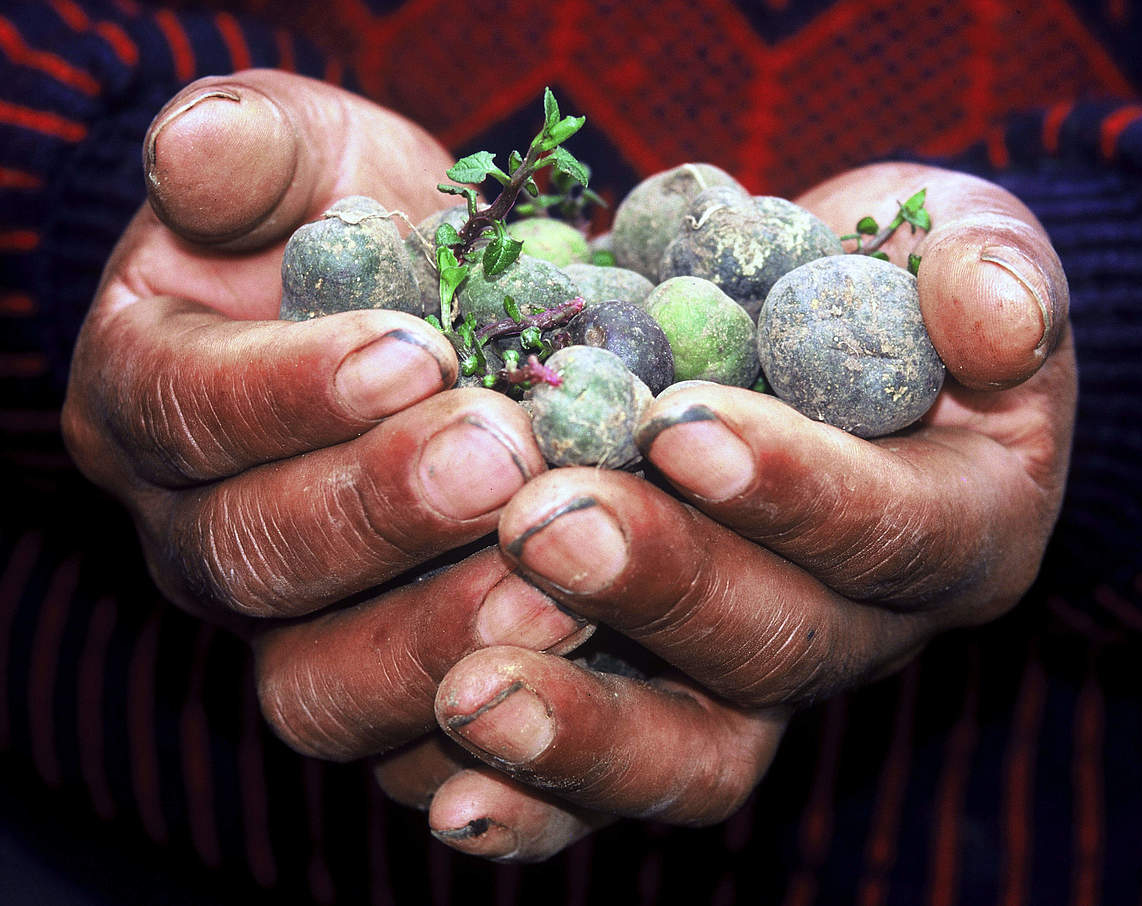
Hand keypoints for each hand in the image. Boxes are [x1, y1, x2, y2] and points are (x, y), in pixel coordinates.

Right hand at [59, 70, 604, 857]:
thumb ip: (252, 151)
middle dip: (379, 512)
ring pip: (322, 683)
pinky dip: (491, 744)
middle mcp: (205, 537)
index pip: (187, 410)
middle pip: (252, 562)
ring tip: (561, 582)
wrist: (431, 319)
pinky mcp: (386, 692)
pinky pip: (412, 752)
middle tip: (505, 461)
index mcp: (157, 402)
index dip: (291, 390)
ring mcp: (290, 630)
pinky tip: (581, 682)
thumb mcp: (308, 157)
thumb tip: (201, 144)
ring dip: (440, 636)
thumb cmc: (361, 225)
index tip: (415, 350)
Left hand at [424, 163, 1074, 853]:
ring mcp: (753, 680)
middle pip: (777, 650)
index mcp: (960, 529)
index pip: (892, 532)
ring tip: (469, 685)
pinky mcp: (659, 698)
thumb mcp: (959, 241)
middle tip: (543, 523)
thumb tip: (1000, 321)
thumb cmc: (885, 280)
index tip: (679, 423)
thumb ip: (989, 267)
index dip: (793, 488)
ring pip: (688, 747)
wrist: (802, 334)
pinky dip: (528, 800)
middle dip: (660, 587)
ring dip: (580, 724)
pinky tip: (447, 791)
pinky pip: (602, 780)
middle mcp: (860, 631)